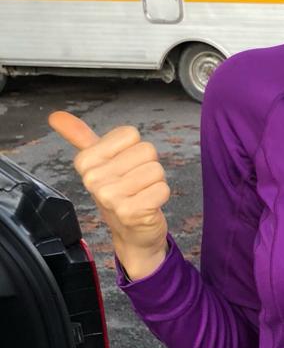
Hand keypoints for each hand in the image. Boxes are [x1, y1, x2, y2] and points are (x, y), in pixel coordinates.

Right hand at [48, 111, 169, 279]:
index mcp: (85, 161)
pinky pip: (162, 188)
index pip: (130, 134)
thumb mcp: (98, 162)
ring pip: (156, 169)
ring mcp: (110, 197)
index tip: (123, 166)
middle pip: (146, 150)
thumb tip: (56, 115)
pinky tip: (147, 205)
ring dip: (154, 182)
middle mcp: (93, 178)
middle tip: (134, 183)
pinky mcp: (131, 212)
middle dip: (146, 166)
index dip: (133, 149)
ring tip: (140, 194)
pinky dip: (160, 196)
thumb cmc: (118, 192)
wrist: (131, 231)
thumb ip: (80, 136)